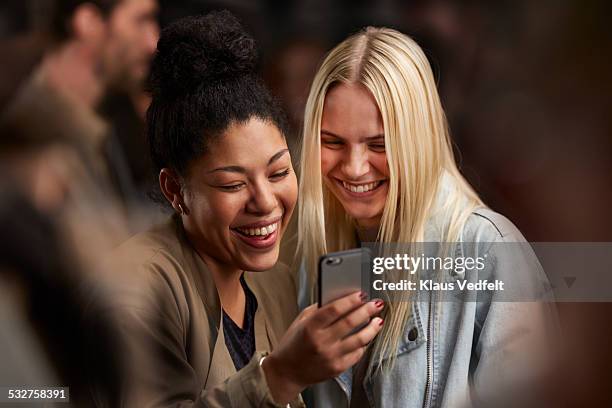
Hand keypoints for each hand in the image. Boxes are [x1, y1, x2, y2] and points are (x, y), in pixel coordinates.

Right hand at [262, 291, 383, 403]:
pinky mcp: (337, 368)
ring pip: (359, 339)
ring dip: (372, 328)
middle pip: (350, 322)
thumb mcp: (301, 321)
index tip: (361, 294)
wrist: (287, 372)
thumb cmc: (293, 344)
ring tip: (378, 321)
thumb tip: (341, 298)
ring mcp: (331, 357)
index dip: (351, 300)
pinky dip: (364, 344)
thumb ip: (319, 309)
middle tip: (376, 304)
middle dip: (367, 310)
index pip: (335, 309)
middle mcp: (321, 342)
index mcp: (310, 327)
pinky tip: (366, 337)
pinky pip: (357, 354)